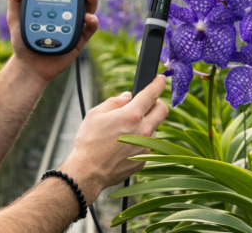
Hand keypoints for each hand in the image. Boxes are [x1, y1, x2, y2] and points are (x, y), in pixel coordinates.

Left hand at [6, 0, 99, 84]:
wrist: (28, 65)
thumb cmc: (22, 39)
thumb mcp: (14, 16)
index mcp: (54, 3)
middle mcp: (66, 11)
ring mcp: (74, 24)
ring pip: (89, 8)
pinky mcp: (79, 39)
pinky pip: (90, 28)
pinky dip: (92, 21)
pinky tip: (88, 17)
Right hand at [58, 75, 167, 204]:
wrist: (88, 171)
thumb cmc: (89, 142)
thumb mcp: (96, 114)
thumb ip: (115, 102)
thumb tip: (127, 97)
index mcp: (132, 115)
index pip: (152, 94)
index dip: (159, 83)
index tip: (161, 79)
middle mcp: (143, 131)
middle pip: (163, 110)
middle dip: (157, 103)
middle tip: (146, 103)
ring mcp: (146, 147)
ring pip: (154, 128)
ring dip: (146, 124)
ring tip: (125, 130)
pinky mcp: (144, 159)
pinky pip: (147, 144)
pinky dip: (140, 140)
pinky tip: (123, 144)